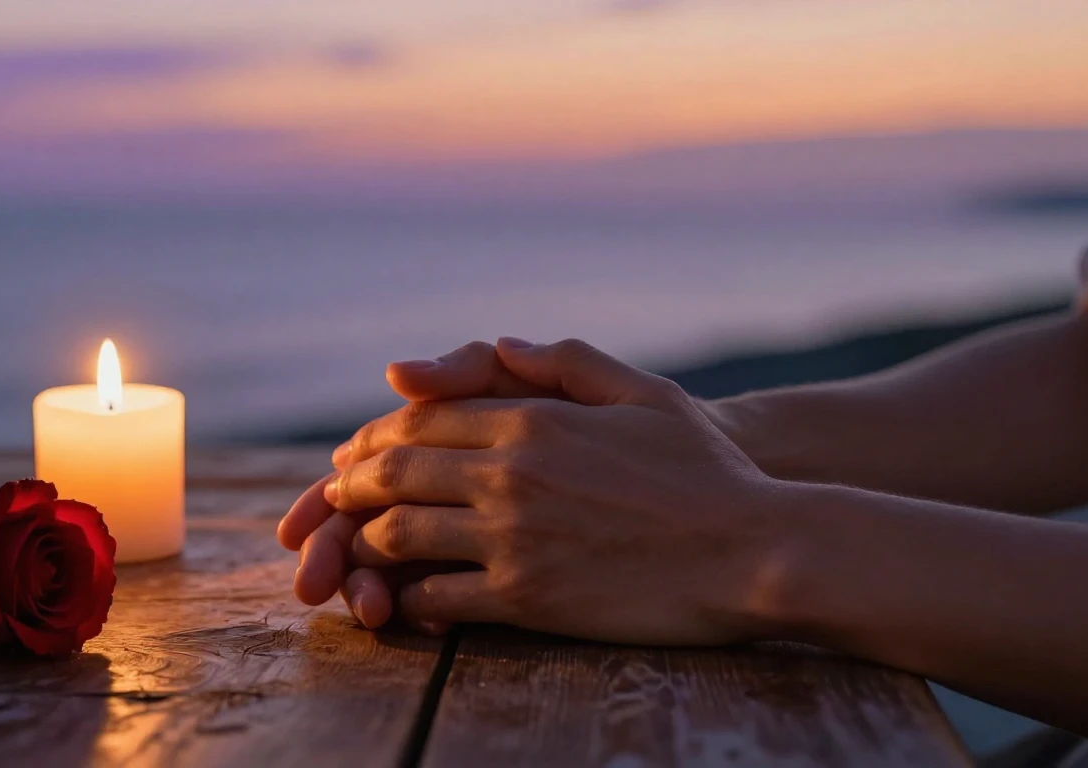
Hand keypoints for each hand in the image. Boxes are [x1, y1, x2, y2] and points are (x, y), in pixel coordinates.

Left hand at [278, 338, 708, 628]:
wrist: (755, 551)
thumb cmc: (706, 470)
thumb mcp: (645, 392)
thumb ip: (567, 361)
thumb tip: (502, 345)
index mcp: (534, 419)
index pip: (421, 419)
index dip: (374, 437)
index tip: (355, 453)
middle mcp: (512, 472)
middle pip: (394, 471)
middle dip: (350, 484)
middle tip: (332, 497)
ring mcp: (515, 536)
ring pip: (401, 532)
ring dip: (366, 539)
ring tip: (356, 546)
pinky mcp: (529, 595)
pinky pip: (440, 596)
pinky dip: (409, 594)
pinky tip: (405, 595)